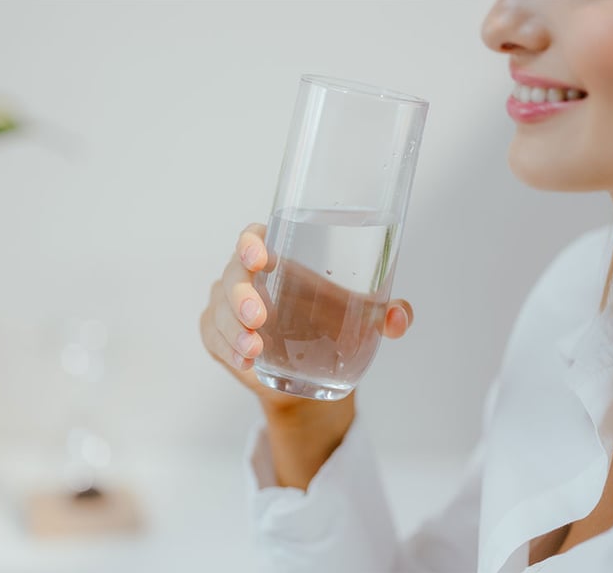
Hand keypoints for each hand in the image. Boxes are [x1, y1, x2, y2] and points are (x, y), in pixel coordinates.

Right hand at [199, 223, 413, 415]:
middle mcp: (247, 277)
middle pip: (232, 274)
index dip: (252, 242)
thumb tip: (399, 319)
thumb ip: (385, 316)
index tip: (261, 257)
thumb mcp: (361, 321)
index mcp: (278, 258)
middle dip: (240, 294)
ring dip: (232, 329)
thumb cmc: (330, 327)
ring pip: (219, 309)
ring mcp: (227, 306)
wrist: (311, 374)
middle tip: (258, 317)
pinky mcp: (217, 335)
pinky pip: (213, 338)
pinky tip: (244, 362)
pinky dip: (226, 349)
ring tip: (253, 350)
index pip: (255, 238)